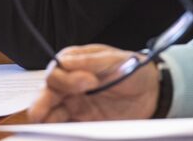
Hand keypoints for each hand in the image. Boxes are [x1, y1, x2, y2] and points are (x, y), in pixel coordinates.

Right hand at [29, 45, 159, 122]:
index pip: (56, 71)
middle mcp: (70, 83)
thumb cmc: (132, 69)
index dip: (67, 79)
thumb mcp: (115, 59)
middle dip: (41, 104)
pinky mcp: (82, 121)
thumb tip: (66, 62)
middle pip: (47, 94)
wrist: (151, 91)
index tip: (89, 82)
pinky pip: (65, 126)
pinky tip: (57, 133)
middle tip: (40, 115)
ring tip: (44, 127)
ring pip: (50, 112)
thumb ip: (90, 61)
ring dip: (45, 120)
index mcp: (74, 63)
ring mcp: (75, 103)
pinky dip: (59, 131)